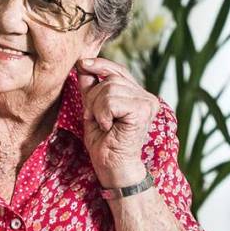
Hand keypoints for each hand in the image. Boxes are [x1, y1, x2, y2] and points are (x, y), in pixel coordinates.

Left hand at [76, 57, 159, 187]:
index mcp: (138, 95)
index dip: (100, 65)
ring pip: (109, 88)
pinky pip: (111, 100)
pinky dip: (102, 114)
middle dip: (94, 97)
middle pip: (110, 79)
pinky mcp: (142, 110)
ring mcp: (147, 103)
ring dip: (97, 108)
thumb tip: (82, 64)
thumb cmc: (104, 142)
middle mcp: (147, 97)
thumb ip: (91, 87)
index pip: (118, 70)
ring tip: (102, 124)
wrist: (112, 166)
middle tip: (95, 118)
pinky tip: (108, 127)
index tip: (82, 64)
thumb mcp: (93, 108)